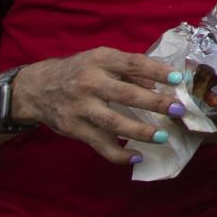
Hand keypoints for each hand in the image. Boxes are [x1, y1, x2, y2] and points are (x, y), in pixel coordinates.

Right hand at [9, 48, 187, 164]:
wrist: (37, 89)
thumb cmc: (79, 71)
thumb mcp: (101, 59)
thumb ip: (128, 69)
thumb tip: (158, 84)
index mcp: (100, 60)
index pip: (133, 64)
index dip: (157, 71)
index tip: (178, 79)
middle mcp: (89, 83)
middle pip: (127, 95)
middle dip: (155, 103)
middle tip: (179, 110)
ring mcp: (80, 108)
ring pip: (114, 123)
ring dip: (141, 131)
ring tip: (163, 136)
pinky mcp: (73, 128)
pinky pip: (98, 144)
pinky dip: (117, 153)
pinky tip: (136, 156)